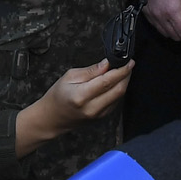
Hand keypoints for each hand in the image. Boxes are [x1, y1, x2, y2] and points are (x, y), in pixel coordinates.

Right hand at [16, 60, 132, 154]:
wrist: (52, 117)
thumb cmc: (58, 96)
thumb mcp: (69, 76)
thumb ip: (91, 71)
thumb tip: (107, 64)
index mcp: (81, 96)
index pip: (107, 81)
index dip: (121, 70)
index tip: (128, 62)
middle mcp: (92, 108)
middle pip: (118, 90)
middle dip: (126, 75)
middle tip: (128, 64)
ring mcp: (98, 115)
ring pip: (119, 96)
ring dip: (123, 82)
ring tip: (121, 71)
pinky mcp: (102, 117)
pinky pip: (115, 102)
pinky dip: (118, 91)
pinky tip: (115, 83)